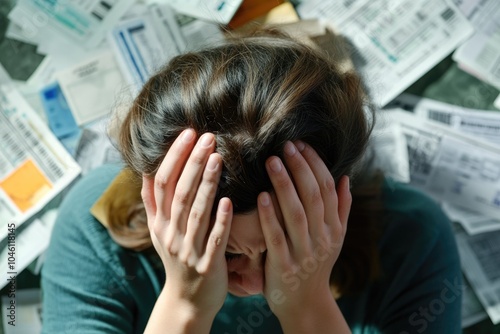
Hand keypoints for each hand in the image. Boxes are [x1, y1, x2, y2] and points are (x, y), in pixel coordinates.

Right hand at [141, 130, 232, 317]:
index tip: (189, 133)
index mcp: (159, 222)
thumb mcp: (158, 230)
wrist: (187, 301)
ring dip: (207, 184)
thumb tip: (149, 167)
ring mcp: (187, 250)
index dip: (174, 157)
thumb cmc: (177, 257)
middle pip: (179, 192)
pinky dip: (220, 220)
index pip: (161, 183)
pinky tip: (229, 201)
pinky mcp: (207, 265)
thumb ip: (153, 201)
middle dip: (193, 162)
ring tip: (218, 157)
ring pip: (195, 212)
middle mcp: (169, 233)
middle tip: (208, 136)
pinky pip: (214, 239)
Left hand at [257, 141, 351, 320]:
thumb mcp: (335, 238)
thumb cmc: (317, 264)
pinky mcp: (284, 265)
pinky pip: (277, 237)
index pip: (327, 188)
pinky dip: (270, 216)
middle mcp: (322, 237)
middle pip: (313, 195)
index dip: (315, 163)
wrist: (305, 303)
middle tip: (285, 145)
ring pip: (296, 213)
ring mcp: (304, 252)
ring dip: (284, 185)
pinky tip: (260, 196)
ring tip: (271, 161)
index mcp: (333, 227)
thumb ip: (341, 208)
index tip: (300, 144)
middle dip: (300, 167)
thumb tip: (346, 177)